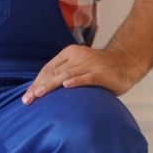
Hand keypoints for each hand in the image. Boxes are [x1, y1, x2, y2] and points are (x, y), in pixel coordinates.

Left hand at [21, 45, 144, 103]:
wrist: (125, 64)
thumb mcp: (78, 67)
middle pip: (54, 72)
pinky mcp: (101, 73)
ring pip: (66, 75)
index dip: (36, 82)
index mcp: (70, 53)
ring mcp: (90, 64)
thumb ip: (64, 73)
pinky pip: (87, 77)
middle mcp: (78, 56)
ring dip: (51, 86)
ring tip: (39, 95)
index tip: (27, 96)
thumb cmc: (99, 69)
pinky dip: (76, 82)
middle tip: (28, 100)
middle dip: (39, 87)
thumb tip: (42, 89)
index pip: (48, 69)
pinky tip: (66, 87)